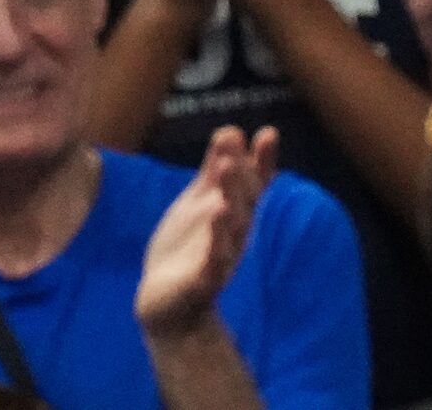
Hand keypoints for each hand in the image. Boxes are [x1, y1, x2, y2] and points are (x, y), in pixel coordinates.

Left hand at [136, 126, 278, 338]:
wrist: (165, 300)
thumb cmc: (186, 247)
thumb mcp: (198, 202)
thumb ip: (214, 171)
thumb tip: (230, 130)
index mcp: (234, 212)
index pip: (254, 184)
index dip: (262, 161)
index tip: (266, 134)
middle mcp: (234, 234)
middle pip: (243, 206)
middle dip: (239, 183)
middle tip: (231, 157)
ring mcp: (220, 260)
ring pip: (230, 237)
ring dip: (229, 218)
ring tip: (222, 200)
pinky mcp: (201, 285)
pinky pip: (211, 271)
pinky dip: (214, 255)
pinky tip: (210, 243)